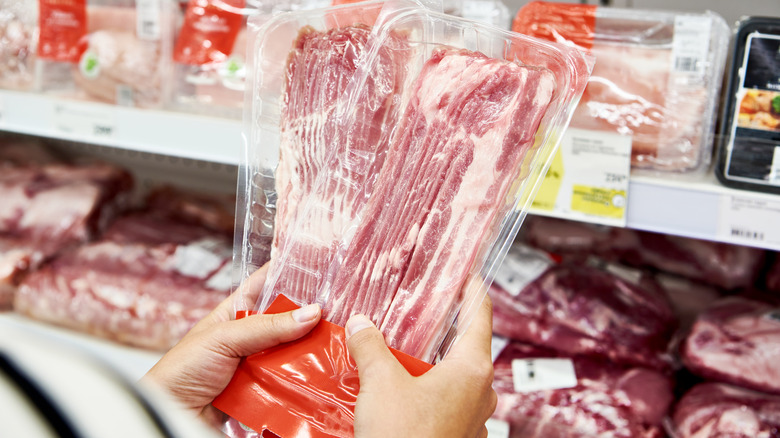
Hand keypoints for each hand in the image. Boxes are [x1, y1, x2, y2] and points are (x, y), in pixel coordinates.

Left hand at [140, 264, 321, 425]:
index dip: (287, 272)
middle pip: (288, 320)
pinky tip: (324, 373)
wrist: (172, 415)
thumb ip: (266, 326)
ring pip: (294, 351)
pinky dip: (306, 380)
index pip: (265, 284)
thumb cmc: (183, 370)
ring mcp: (259, 364)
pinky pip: (292, 382)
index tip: (318, 264)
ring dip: (311, 350)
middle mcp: (251, 337)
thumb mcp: (224, 338)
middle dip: (309, 316)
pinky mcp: (265, 391)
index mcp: (236, 313)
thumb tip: (311, 313)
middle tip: (338, 309)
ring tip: (338, 340)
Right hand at [347, 295, 496, 437]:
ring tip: (411, 348)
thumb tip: (360, 325)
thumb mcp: (380, 383)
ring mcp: (473, 417)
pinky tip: (407, 387)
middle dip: (446, 327)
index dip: (472, 290)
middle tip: (428, 308)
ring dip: (436, 361)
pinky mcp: (459, 435)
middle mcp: (481, 393)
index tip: (468, 273)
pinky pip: (450, 402)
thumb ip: (371, 346)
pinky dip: (433, 388)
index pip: (480, 315)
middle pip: (467, 346)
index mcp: (472, 370)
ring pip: (458, 376)